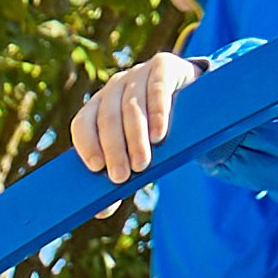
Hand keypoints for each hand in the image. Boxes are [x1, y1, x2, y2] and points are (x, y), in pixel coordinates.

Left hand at [70, 50, 194, 184]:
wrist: (195, 95)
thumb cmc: (157, 130)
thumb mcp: (138, 150)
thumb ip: (121, 175)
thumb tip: (102, 211)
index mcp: (99, 107)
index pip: (82, 124)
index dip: (86, 145)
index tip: (96, 168)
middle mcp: (114, 87)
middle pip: (107, 118)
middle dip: (113, 150)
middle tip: (120, 177)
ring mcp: (137, 74)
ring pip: (131, 107)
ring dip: (135, 138)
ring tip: (143, 165)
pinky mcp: (163, 66)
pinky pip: (156, 88)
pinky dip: (157, 112)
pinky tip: (159, 134)